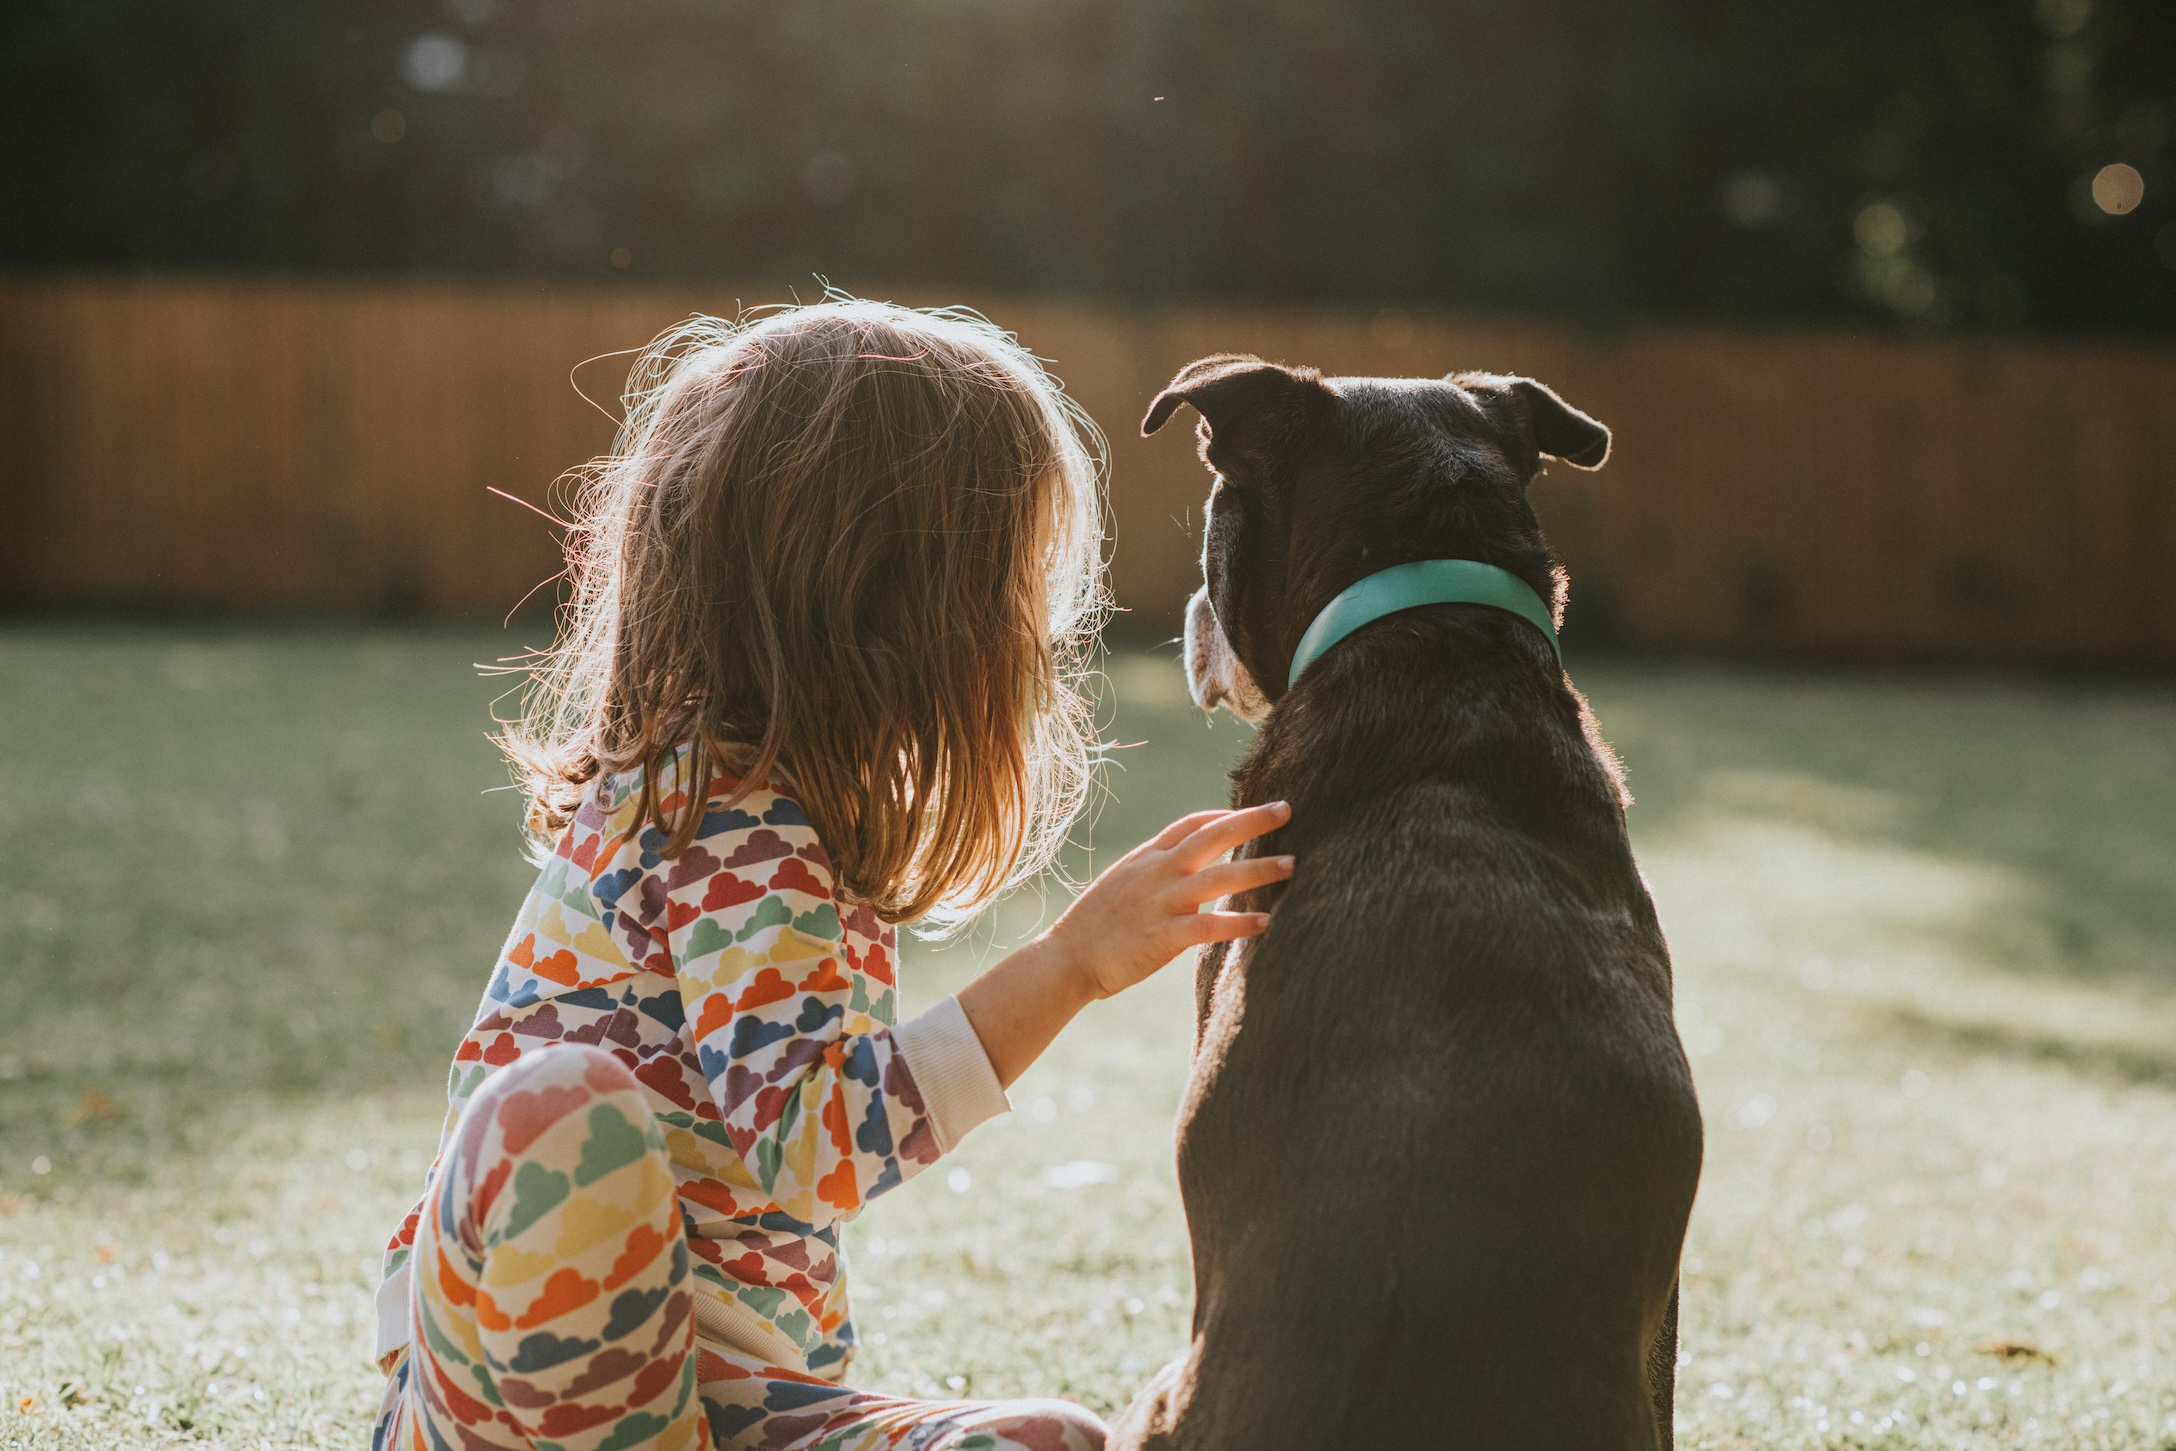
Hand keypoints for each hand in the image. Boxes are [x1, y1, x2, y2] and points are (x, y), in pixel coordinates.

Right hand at [1045, 802, 1295, 1000]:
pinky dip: (1240, 922)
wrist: (1066, 959)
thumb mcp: (1122, 884)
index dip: (1225, 814)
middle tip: (1286, 810)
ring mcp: (1161, 902)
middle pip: (1212, 836)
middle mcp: (1157, 872)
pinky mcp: (1164, 935)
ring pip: (1219, 876)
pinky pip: (1210, 924)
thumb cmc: (1095, 926)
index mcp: (1146, 858)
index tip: (1254, 811)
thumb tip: (1185, 869)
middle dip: (1252, 822)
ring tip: (1290, 865)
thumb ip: (1155, 873)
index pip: (1191, 823)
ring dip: (1258, 869)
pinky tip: (1264, 922)